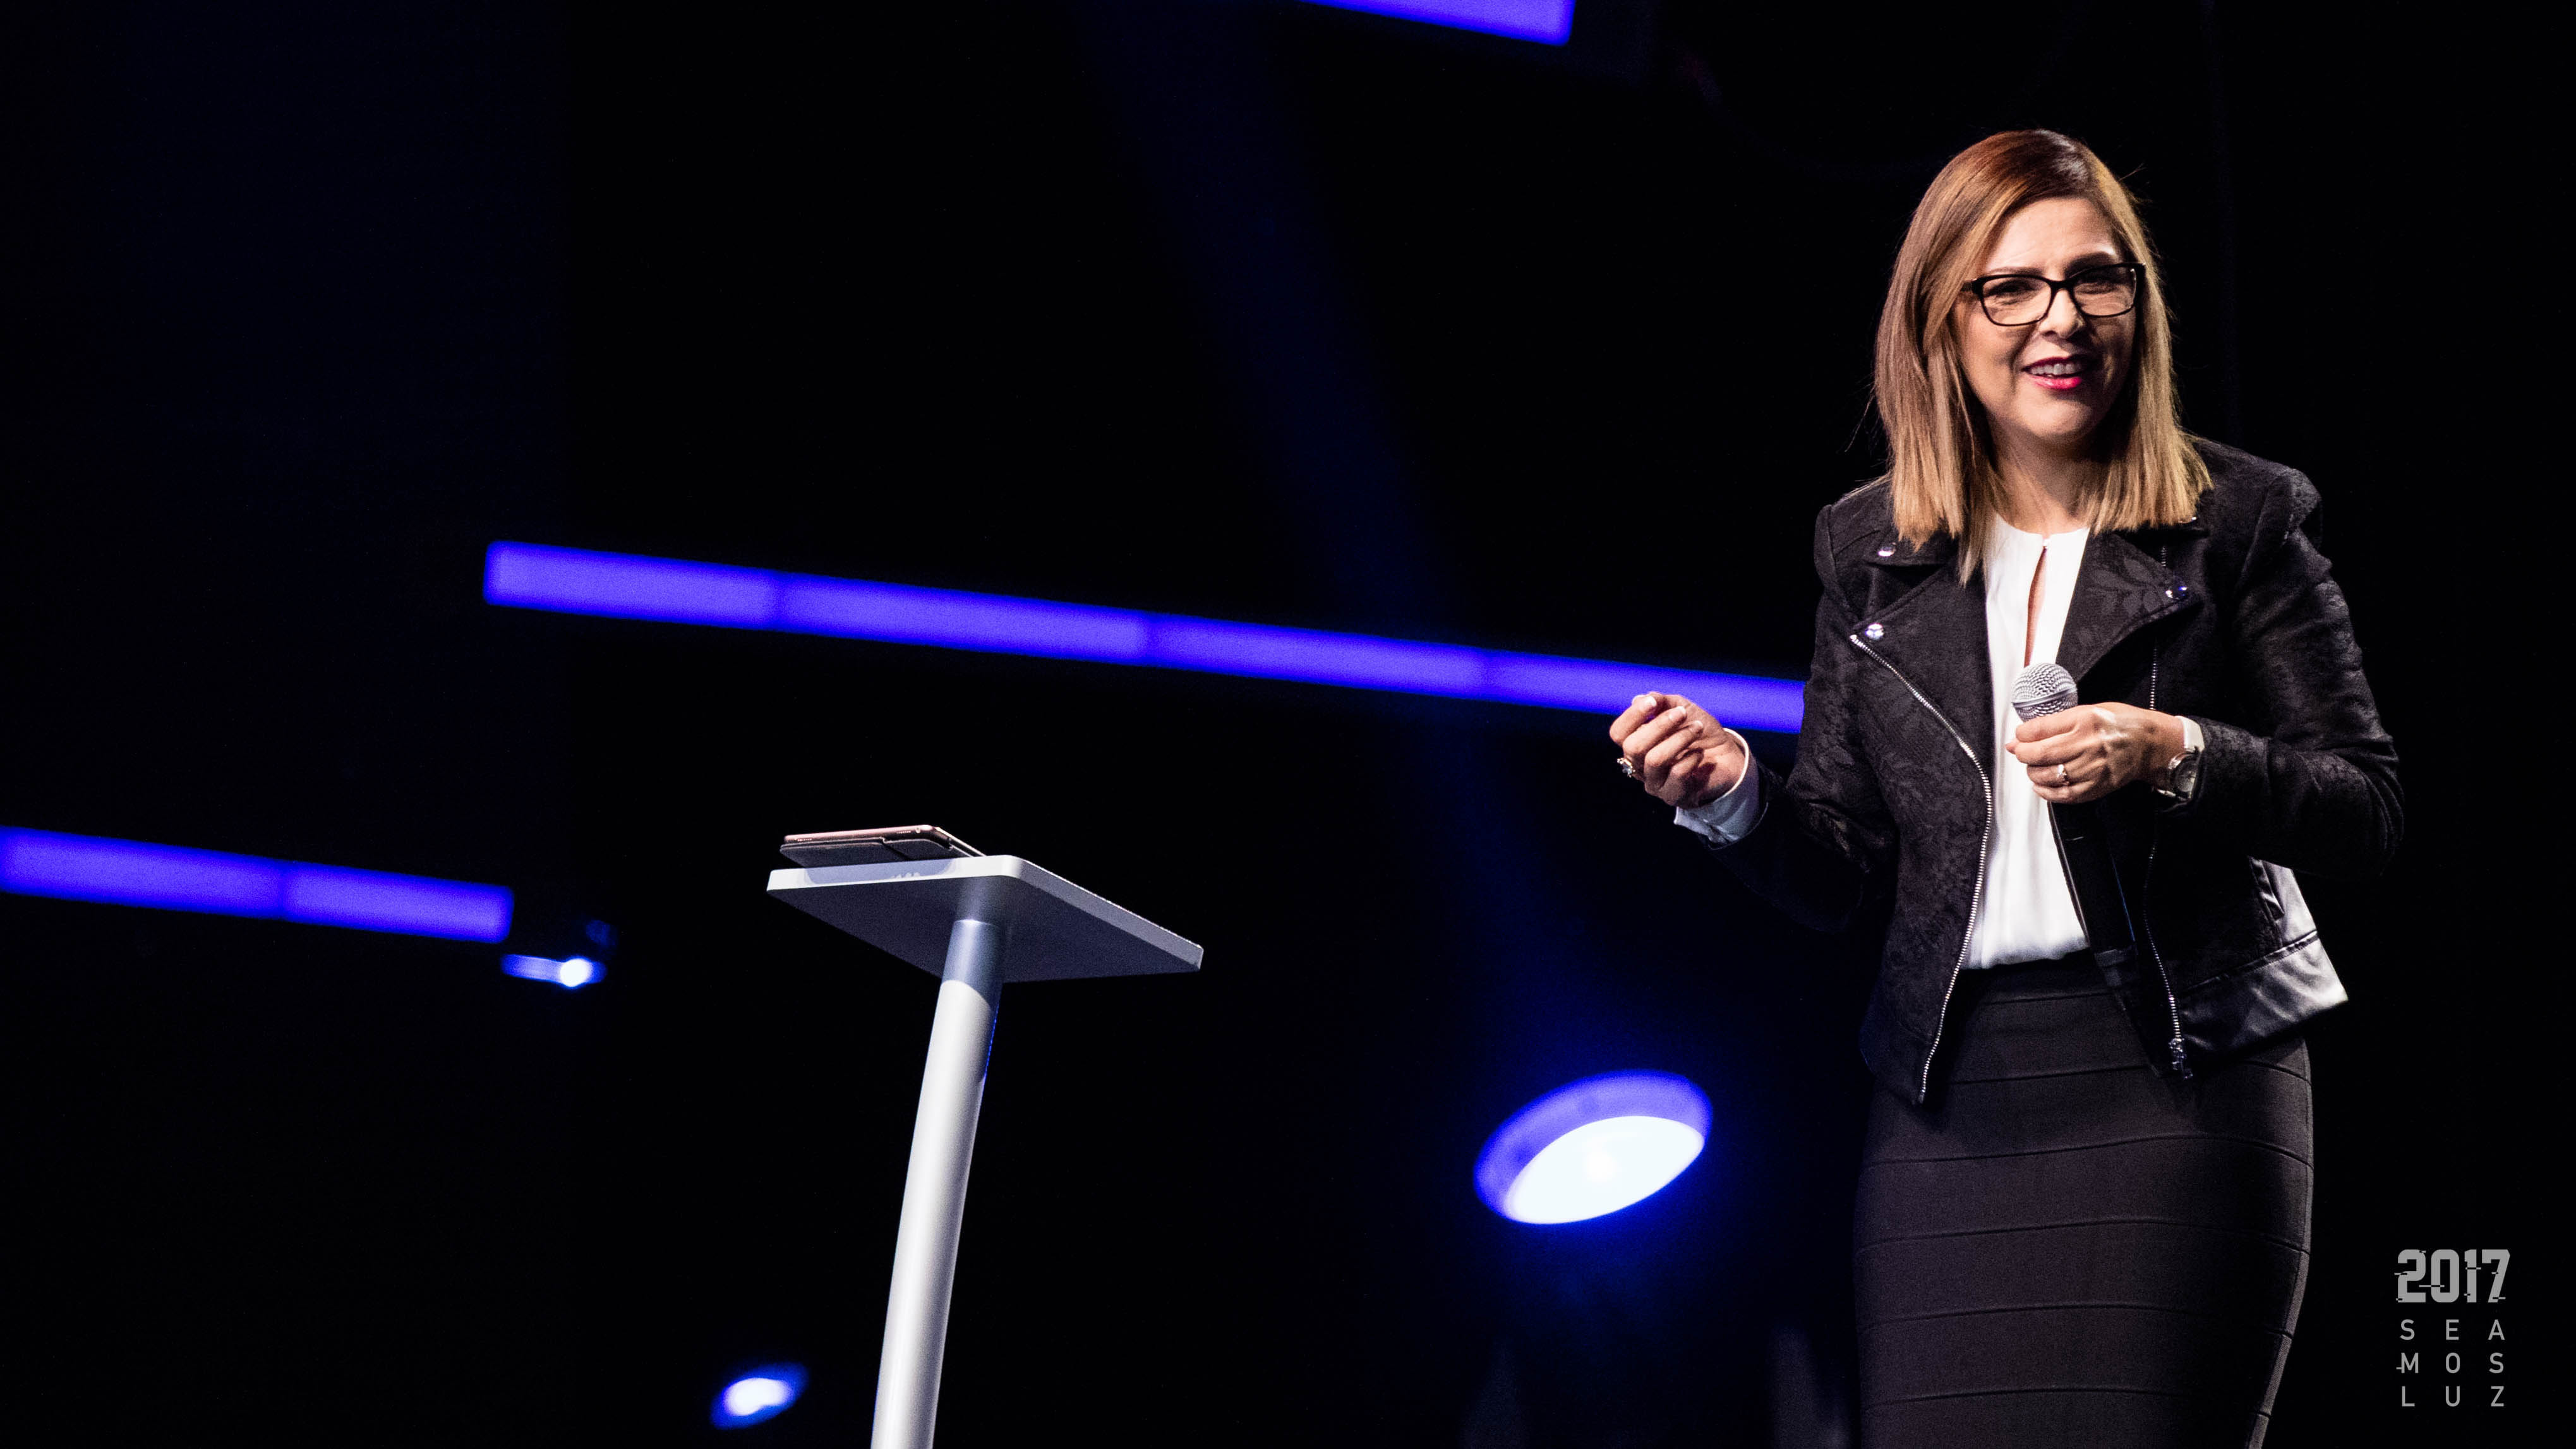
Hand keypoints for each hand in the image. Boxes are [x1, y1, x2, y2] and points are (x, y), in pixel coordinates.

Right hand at [1608, 692, 1746, 808]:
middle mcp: (1640, 766)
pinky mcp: (1674, 796)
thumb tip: (1638, 699)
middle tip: (1682, 713)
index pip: (1619, 733)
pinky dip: (1692, 758)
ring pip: (1654, 760)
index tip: (1653, 702)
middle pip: (1633, 747)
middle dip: (1659, 725)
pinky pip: (1677, 773)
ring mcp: (1655, 784)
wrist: (1728, 756)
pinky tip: (1700, 753)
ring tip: (1697, 728)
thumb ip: (1661, 702)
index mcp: (1636, 744)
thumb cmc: (1700, 732)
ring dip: (1679, 739)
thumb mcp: (1682, 709)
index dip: (1632, 716)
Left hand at [2008, 703, 2184, 803]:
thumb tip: (2020, 736)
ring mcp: (2094, 768)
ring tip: (2035, 766)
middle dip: (2023, 754)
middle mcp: (2089, 744)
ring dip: (2033, 772)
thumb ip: (2054, 723)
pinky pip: (2064, 795)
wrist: (2149, 743)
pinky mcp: (2098, 786)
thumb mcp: (2087, 711)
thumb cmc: (2118, 724)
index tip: (2019, 736)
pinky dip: (2046, 792)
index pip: (2039, 729)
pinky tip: (2042, 784)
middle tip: (2023, 752)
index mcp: (2085, 720)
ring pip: (2048, 776)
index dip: (2022, 735)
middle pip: (2040, 754)